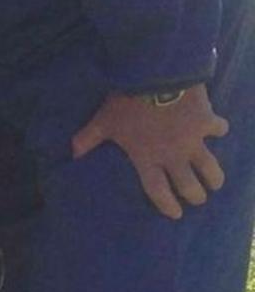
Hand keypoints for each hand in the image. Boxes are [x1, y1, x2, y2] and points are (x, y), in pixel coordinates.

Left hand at [71, 85, 227, 218]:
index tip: (176, 214)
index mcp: (147, 160)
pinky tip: (219, 131)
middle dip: (195, 196)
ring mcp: (193, 140)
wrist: (155, 77)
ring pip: (209, 167)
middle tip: (197, 199)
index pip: (158, 191)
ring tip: (215, 183)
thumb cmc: (126, 104)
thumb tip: (71, 154)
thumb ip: (88, 139)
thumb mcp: (103, 122)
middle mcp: (173, 156)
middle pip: (188, 185)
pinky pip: (219, 129)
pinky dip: (219, 130)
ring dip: (214, 177)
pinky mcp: (207, 121)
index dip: (167, 205)